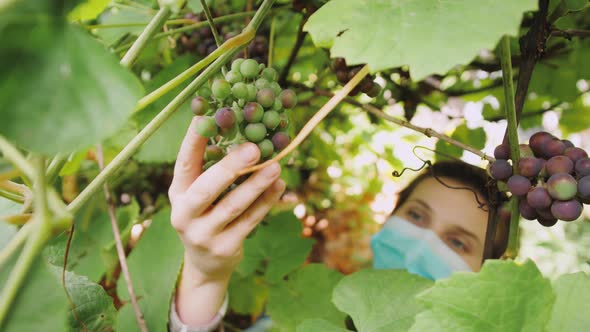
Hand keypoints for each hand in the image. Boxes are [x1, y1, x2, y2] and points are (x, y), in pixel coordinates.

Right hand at [169, 116, 284, 325]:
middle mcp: (184, 214)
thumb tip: (240, 131)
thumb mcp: (199, 195)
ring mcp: (203, 234)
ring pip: (233, 206)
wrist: (205, 264)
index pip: (184, 164)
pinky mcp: (225, 248)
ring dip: (256, 184)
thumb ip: (211, 169)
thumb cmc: (206, 216)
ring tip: (276, 165)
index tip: (206, 117)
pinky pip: (250, 221)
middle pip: (206, 189)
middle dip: (230, 167)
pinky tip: (279, 185)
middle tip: (254, 148)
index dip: (193, 141)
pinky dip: (266, 202)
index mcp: (178, 194)